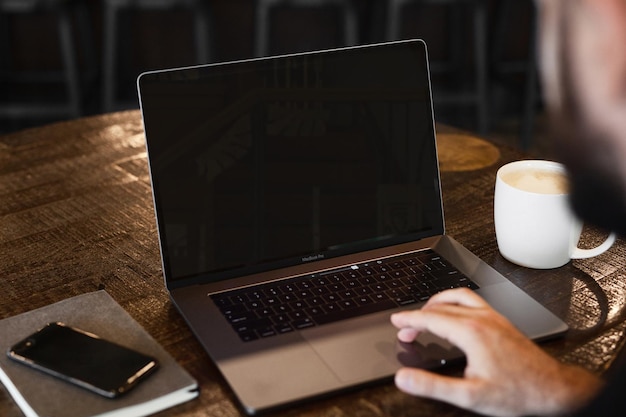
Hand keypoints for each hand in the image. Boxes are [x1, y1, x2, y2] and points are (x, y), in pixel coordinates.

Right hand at [390, 288, 602, 416]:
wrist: (551, 389)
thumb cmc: (516, 393)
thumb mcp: (469, 396)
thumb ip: (432, 386)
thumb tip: (404, 378)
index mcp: (470, 332)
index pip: (430, 318)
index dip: (409, 320)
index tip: (396, 321)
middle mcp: (481, 319)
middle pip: (441, 306)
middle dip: (419, 315)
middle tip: (405, 328)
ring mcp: (493, 317)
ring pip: (458, 297)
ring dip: (437, 301)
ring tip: (425, 311)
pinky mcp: (501, 321)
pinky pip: (473, 300)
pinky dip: (455, 301)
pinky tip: (455, 313)